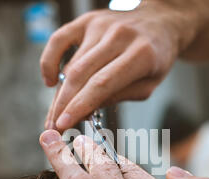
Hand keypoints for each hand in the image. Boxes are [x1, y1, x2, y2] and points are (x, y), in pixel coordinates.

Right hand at [41, 0, 208, 130]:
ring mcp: (100, 25)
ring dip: (59, 94)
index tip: (63, 125)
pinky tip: (49, 81)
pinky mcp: (87, 20)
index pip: (102, 84)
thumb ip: (118, 96)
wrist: (160, 23)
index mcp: (141, 54)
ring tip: (54, 115)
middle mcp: (118, 36)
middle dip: (63, 105)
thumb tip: (84, 110)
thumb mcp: (148, 85)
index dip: (79, 106)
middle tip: (54, 127)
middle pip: (81, 75)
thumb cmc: (155, 58)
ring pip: (71, 64)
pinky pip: (58, 39)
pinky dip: (49, 61)